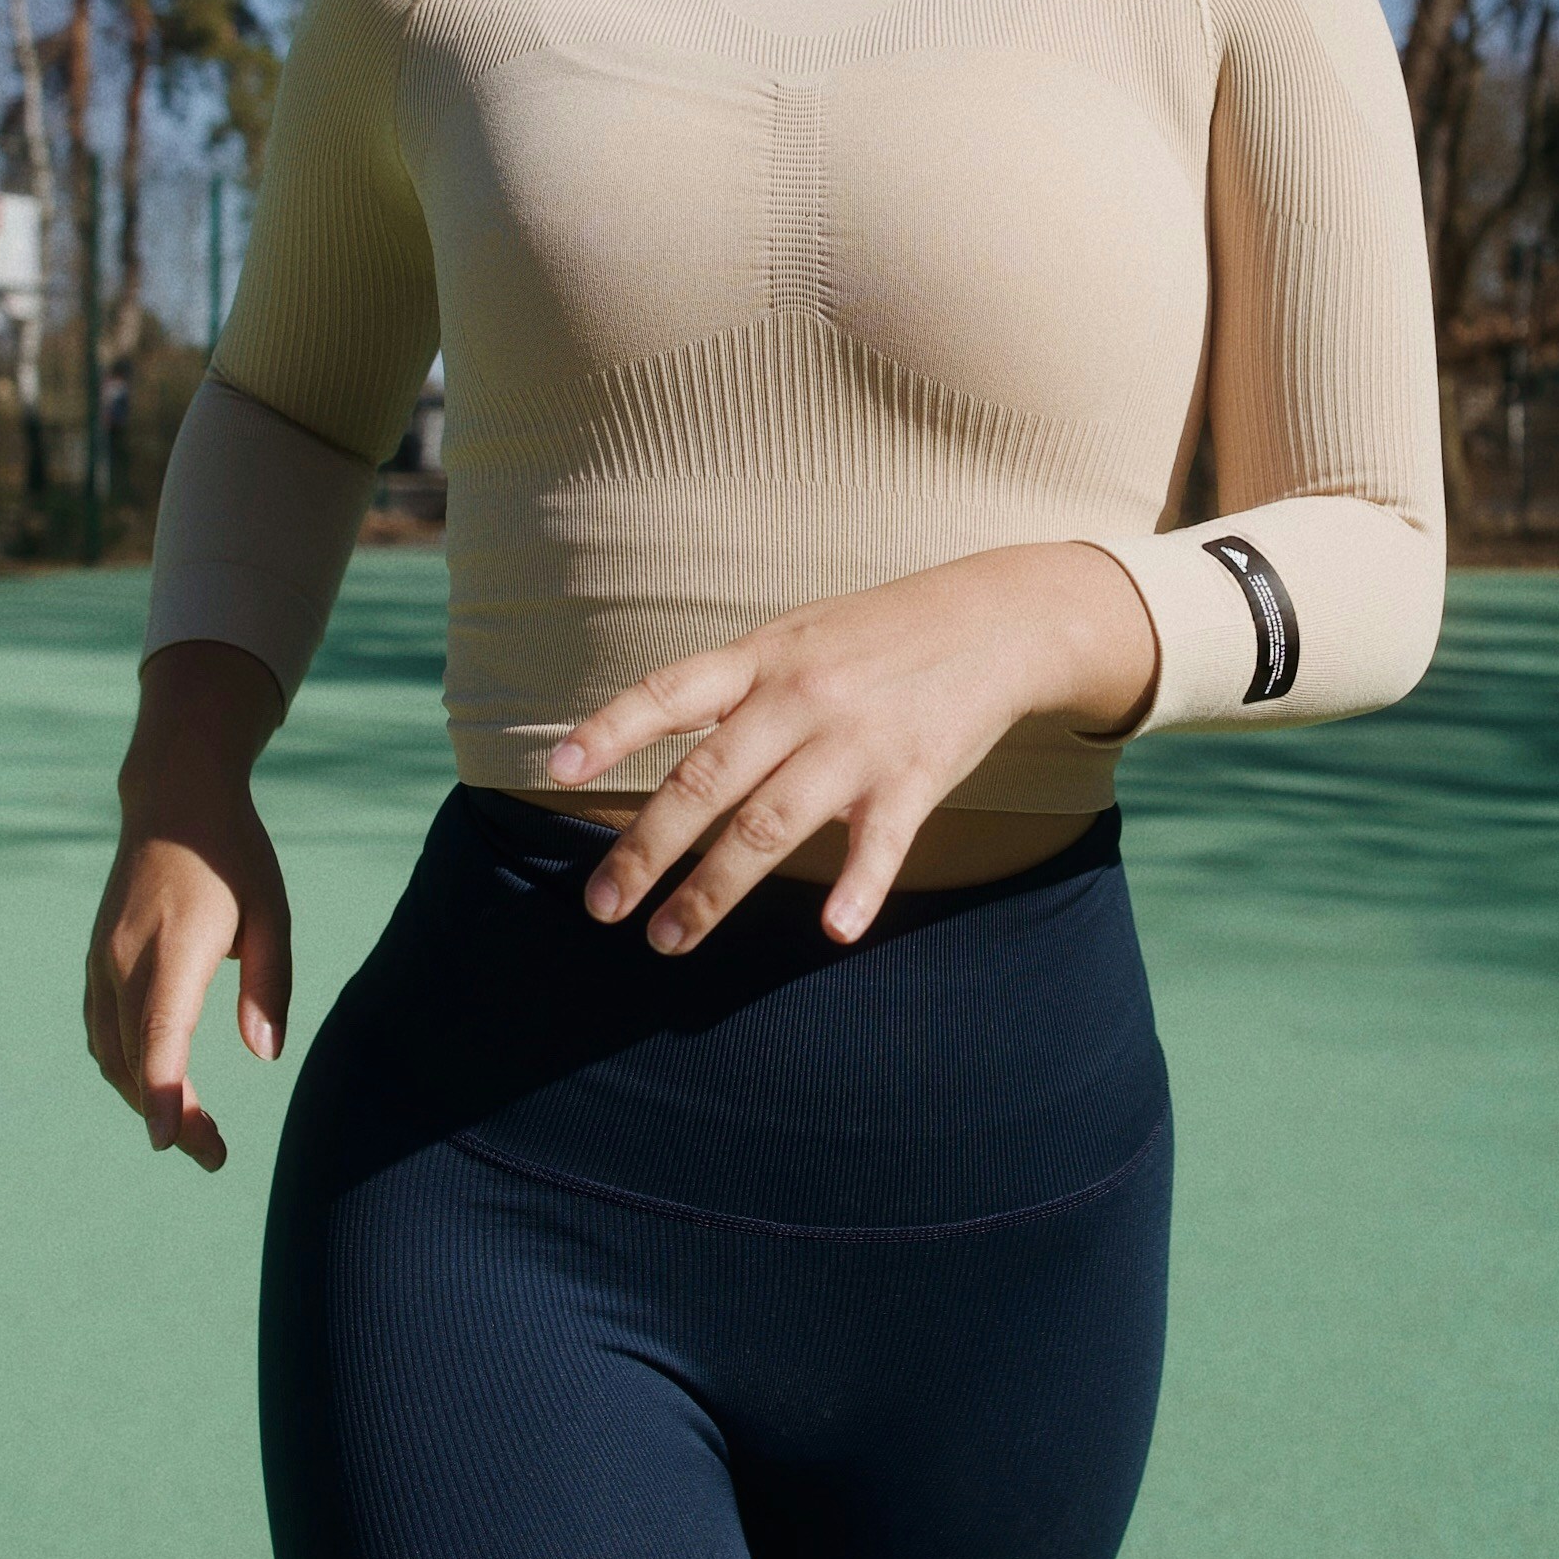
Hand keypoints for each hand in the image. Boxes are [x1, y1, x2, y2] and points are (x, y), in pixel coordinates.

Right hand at [83, 642, 289, 1171]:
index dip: (166, 1094)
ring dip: (144, 1096)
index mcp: (173, 950)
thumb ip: (270, 984)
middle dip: (171, 1115)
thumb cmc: (233, 855)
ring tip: (191, 1129)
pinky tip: (152, 1083)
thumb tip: (264, 1054)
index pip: (163, 1037)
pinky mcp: (96, 960)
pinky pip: (101, 1030)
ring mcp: (102, 961)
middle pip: (138, 1060)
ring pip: (112, 1052)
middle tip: (214, 1155)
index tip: (171, 1144)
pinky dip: (124, 1066)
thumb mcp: (273, 912)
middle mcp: (125, 961)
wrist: (172, 799)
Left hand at [545, 544, 1156, 953]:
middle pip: (706, 782)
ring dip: (713, 891)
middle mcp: (801, 698)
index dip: (610, 728)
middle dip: (646, 849)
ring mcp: (857, 741)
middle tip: (602, 906)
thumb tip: (657, 732)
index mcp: (764, 657)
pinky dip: (858, 888)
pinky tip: (833, 931)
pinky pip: (878, 844)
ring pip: (769, 827)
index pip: (670, 693)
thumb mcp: (799, 634)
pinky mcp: (916, 777)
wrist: (1001, 619)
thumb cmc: (884, 633)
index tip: (557, 769)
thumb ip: (736, 685)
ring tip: (668, 939)